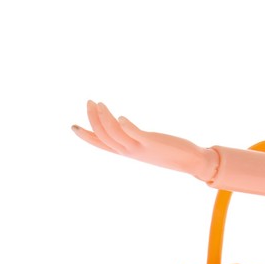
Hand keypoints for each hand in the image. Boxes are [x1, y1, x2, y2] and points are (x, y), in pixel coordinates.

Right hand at [72, 101, 218, 180]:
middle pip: (104, 137)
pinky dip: (126, 127)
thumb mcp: (146, 145)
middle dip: (93, 120)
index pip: (101, 145)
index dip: (86, 136)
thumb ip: (134, 138)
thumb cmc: (170, 152)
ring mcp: (139, 148)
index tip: (73, 126)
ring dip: (105, 119)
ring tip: (100, 103)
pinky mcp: (151, 143)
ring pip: (115, 135)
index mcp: (126, 152)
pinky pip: (134, 136)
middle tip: (89, 101)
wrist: (190, 162)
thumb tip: (126, 128)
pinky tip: (121, 117)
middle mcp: (129, 151)